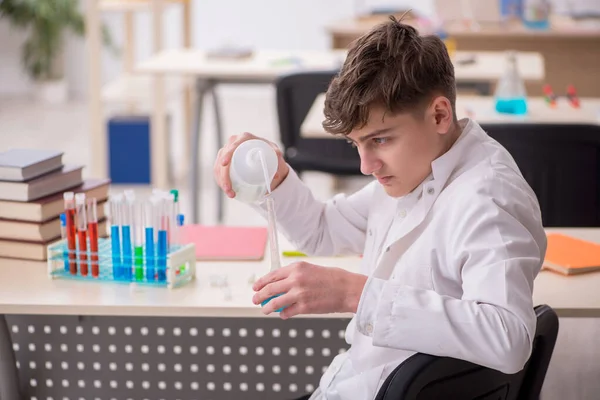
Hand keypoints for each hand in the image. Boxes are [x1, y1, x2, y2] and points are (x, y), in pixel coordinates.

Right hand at [213, 132, 288, 198]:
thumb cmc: (269, 152)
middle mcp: (233, 143)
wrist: (264, 155)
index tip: (224, 164)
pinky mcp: (224, 160)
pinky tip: (225, 189)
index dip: (227, 154)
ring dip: (221, 180)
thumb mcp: (275, 154)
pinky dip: (220, 180)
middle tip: (229, 188)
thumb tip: (276, 175)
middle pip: (223, 158)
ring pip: (218, 166)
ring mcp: (227, 152)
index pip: (233, 145)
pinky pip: (218, 170)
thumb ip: (278, 160)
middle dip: (223, 175)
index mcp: (245, 138)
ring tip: (230, 193)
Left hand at [252, 262, 367, 318]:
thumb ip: (294, 275)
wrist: (347, 289)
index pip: (272, 275)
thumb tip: (279, 285)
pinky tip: (284, 314)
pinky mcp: (304, 307)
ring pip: (275, 303)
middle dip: (259, 295)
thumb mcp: (310, 270)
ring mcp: (299, 294)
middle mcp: (295, 280)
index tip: (256, 287)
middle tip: (255, 299)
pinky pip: (287, 312)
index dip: (261, 282)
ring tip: (264, 310)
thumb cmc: (332, 279)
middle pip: (270, 289)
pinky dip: (283, 314)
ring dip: (267, 308)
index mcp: (297, 268)